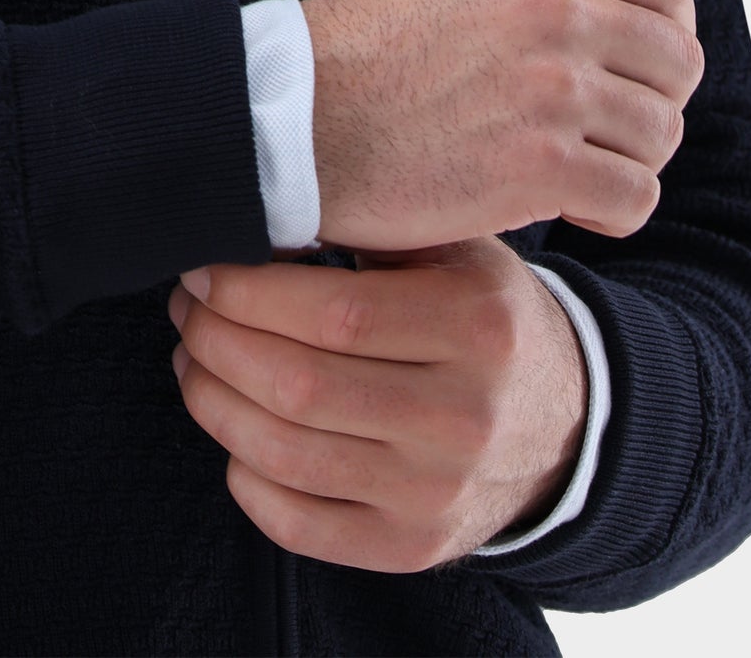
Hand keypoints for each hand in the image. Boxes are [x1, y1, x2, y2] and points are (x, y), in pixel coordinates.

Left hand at [169, 242, 587, 570]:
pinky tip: (233, 430)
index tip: (202, 266)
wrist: (563, 422)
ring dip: (213, 401)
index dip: (247, 292)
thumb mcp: (457, 248)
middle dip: (216, 340)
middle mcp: (463, 418)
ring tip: (194, 357)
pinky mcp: (411, 548)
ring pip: (286, 455)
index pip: (334, 314)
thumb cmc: (483, 313)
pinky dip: (243, 477)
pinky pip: (297, 524)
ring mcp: (436, 494)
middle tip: (187, 306)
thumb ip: (371, 226)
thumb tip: (257, 202)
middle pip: (300, 385)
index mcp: (478, 326)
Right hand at [304, 0, 701, 249]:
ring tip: (574, 169)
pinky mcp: (541, 166)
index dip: (663, 33)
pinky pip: (635, 198)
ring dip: (627, 161)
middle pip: (678, 64)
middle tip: (599, 131)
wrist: (300, 116)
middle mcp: (556, 6)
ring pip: (661, 134)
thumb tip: (630, 19)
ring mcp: (553, 86)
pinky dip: (611, 213)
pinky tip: (567, 209)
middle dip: (650, 104)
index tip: (631, 68)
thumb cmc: (377, 51)